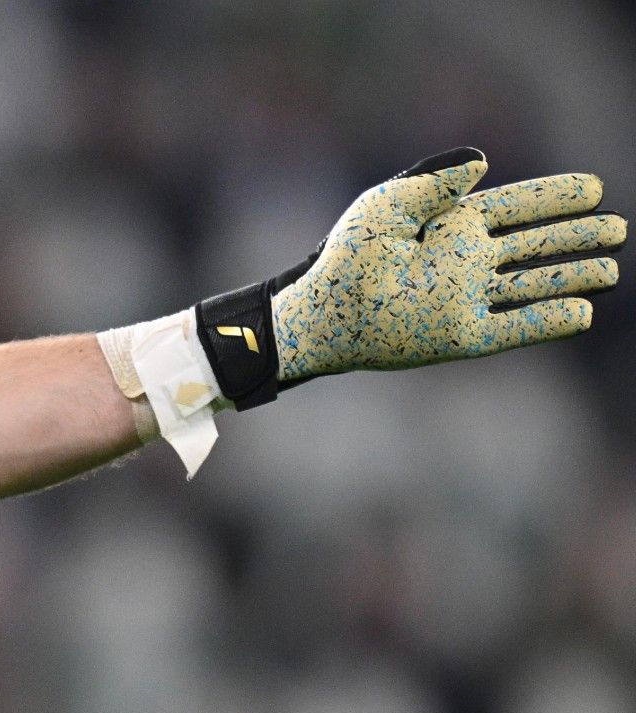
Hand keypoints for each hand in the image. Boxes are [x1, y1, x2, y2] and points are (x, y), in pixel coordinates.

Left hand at [272, 148, 623, 380]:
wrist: (320, 316)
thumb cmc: (346, 258)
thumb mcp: (386, 207)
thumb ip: (433, 182)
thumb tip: (483, 162)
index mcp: (452, 226)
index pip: (515, 207)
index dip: (553, 198)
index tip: (592, 187)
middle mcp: (466, 262)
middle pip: (534, 245)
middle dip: (575, 236)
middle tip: (617, 227)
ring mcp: (467, 300)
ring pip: (533, 285)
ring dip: (571, 276)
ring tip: (610, 268)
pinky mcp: (461, 337)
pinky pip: (514, 328)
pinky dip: (547, 321)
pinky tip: (582, 312)